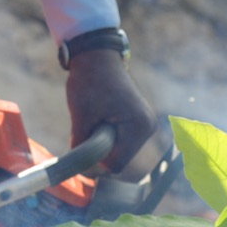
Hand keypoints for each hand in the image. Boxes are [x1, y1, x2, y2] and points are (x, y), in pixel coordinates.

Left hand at [66, 49, 163, 176]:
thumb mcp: (81, 116)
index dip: (95, 160)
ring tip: (97, 117)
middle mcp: (148, 127)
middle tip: (90, 124)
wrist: (97, 57)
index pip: (116, 164)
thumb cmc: (90, 82)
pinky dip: (109, 135)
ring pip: (120, 150)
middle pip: (120, 159)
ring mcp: (146, 124)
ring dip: (105, 142)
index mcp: (138, 126)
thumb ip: (82, 145)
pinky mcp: (140, 121)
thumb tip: (78, 169)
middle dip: (101, 149)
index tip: (82, 142)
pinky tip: (103, 116)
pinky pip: (122, 140)